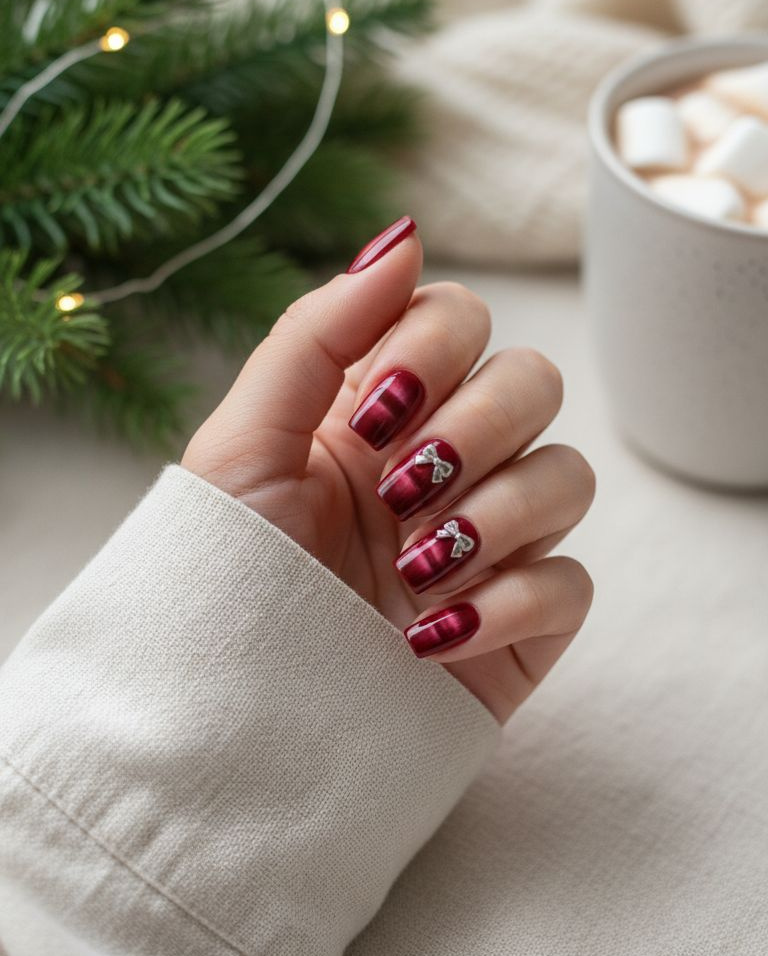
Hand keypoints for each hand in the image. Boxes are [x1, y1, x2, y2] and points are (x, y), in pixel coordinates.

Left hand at [182, 218, 594, 723]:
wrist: (226, 717)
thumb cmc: (222, 578)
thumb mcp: (241, 443)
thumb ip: (317, 333)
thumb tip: (402, 237)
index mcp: (377, 410)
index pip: (460, 319)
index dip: (435, 347)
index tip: (371, 414)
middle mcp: (442, 463)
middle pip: (534, 382)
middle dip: (473, 428)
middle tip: (396, 491)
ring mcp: (487, 542)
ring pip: (568, 476)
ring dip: (495, 515)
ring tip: (413, 570)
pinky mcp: (520, 623)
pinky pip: (570, 584)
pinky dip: (509, 602)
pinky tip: (430, 637)